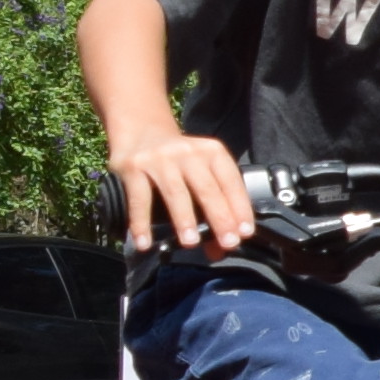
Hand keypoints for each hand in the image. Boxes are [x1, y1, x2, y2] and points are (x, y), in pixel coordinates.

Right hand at [112, 130, 254, 255]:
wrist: (141, 130)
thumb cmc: (178, 161)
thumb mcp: (199, 174)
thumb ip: (211, 208)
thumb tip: (217, 250)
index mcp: (212, 152)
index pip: (231, 182)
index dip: (240, 208)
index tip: (245, 233)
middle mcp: (189, 152)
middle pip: (207, 188)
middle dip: (220, 217)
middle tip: (227, 242)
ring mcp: (160, 158)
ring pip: (176, 192)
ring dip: (184, 219)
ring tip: (191, 242)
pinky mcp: (133, 166)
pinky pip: (139, 199)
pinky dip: (141, 223)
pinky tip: (144, 243)